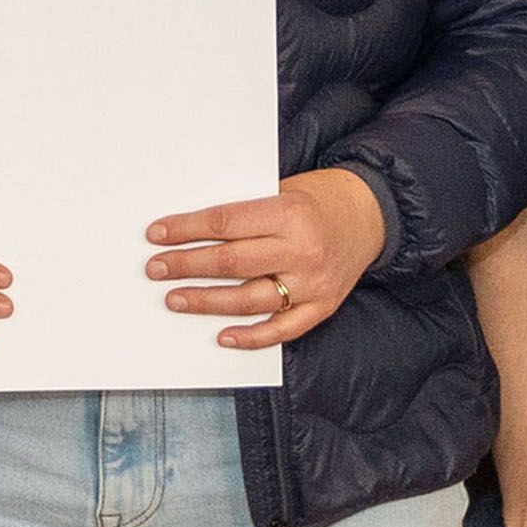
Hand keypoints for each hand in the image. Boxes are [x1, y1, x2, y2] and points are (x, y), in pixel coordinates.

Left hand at [146, 167, 389, 351]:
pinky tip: (220, 336)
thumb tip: (189, 234)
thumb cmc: (316, 200)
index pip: (225, 223)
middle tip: (156, 269)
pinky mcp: (321, 307)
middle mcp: (302, 250)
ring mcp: (313, 283)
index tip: (156, 235)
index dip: (186, 229)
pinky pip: (280, 329)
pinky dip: (249, 336)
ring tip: (175, 299)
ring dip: (206, 302)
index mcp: (289, 212)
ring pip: (248, 300)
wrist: (370, 216)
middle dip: (186, 265)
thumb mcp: (282, 190)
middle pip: (231, 263)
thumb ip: (246, 214)